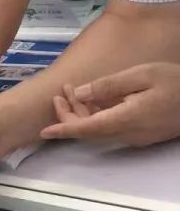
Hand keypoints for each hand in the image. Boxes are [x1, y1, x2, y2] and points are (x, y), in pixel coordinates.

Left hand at [41, 63, 179, 146]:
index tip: (43, 132)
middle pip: (89, 131)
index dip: (63, 129)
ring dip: (82, 113)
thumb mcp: (141, 75)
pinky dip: (97, 115)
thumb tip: (79, 93)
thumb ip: (108, 86)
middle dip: (69, 114)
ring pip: (99, 130)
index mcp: (126, 119)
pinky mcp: (141, 134)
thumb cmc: (175, 82)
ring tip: (71, 91)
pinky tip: (93, 98)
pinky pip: (111, 128)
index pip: (86, 129)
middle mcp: (128, 133)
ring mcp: (136, 136)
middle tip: (60, 93)